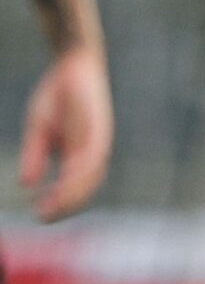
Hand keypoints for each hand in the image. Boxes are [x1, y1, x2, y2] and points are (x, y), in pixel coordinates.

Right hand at [20, 45, 110, 220]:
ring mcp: (98, 142)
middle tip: (44, 218)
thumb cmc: (57, 98)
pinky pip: (91, 158)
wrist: (73, 65)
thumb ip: (35, 155)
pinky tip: (63, 183)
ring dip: (72, 195)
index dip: (59, 203)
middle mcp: (93, 153)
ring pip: (90, 177)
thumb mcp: (40, 129)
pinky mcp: (99, 130)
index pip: (74, 187)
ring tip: (52, 208)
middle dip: (65, 206)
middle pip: (85, 188)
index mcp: (81, 155)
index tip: (40, 215)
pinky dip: (79, 173)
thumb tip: (26, 183)